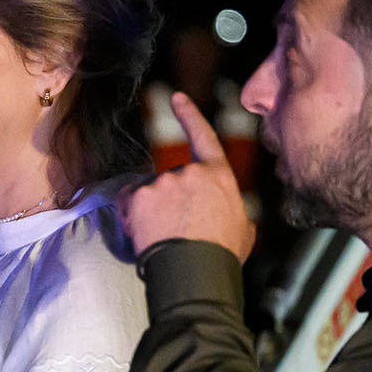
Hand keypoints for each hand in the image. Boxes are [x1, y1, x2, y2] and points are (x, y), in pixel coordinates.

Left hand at [121, 92, 255, 262]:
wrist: (196, 272)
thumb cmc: (221, 255)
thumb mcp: (243, 228)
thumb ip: (230, 210)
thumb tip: (226, 212)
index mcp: (218, 176)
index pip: (203, 137)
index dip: (190, 116)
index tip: (177, 98)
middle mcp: (190, 172)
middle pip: (171, 179)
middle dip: (169, 201)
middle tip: (177, 230)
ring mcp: (163, 182)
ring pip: (149, 191)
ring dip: (151, 210)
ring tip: (164, 236)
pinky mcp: (140, 196)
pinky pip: (129, 201)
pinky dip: (132, 215)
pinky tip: (145, 232)